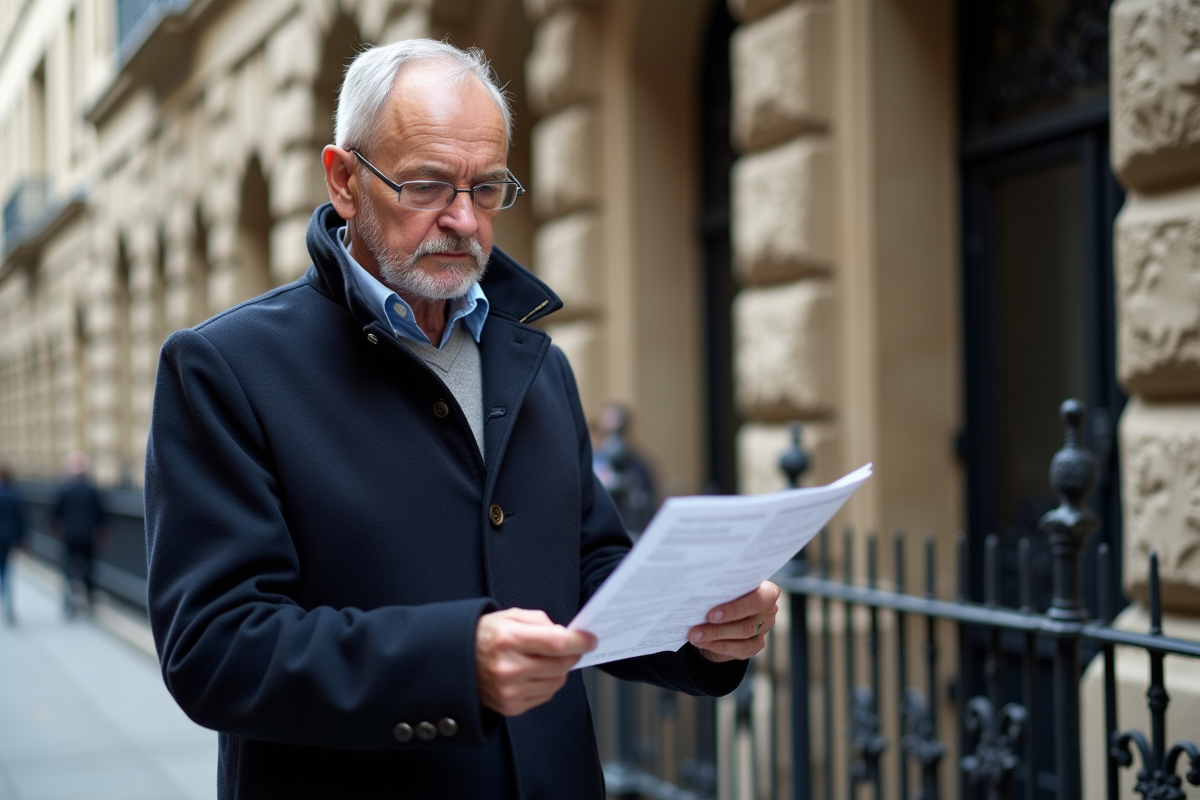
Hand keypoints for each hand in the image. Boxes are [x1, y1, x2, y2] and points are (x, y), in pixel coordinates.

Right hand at [476, 608, 596, 716]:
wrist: (456, 661)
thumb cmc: (485, 635)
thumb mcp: (510, 615)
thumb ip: (541, 622)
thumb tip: (566, 635)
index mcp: (508, 639)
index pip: (556, 643)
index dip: (579, 641)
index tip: (590, 639)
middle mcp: (508, 667)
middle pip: (560, 665)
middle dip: (572, 655)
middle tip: (571, 648)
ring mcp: (508, 690)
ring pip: (556, 682)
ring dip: (560, 670)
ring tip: (545, 659)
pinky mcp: (510, 706)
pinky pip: (545, 695)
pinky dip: (547, 683)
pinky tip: (534, 673)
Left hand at [689, 581, 779, 662]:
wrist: (720, 618)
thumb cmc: (721, 596)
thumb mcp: (721, 590)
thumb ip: (720, 590)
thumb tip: (700, 594)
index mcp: (766, 590)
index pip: (760, 598)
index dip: (736, 608)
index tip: (711, 614)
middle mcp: (769, 609)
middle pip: (750, 621)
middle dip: (723, 625)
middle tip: (699, 628)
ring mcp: (764, 628)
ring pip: (744, 635)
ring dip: (716, 635)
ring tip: (695, 635)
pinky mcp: (756, 645)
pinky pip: (740, 649)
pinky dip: (718, 646)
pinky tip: (702, 642)